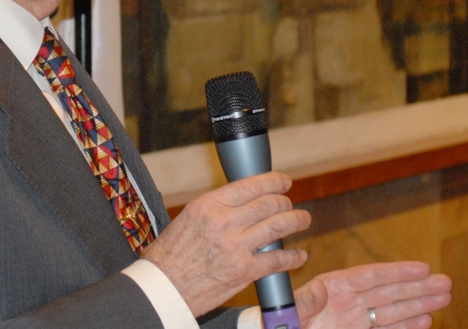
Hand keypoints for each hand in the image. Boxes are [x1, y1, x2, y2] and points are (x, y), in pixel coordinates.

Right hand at [143, 171, 310, 316]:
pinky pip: (278, 259)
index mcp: (208, 204)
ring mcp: (237, 246)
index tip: (284, 182)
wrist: (165, 285)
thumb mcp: (189, 218)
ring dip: (296, 221)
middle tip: (290, 206)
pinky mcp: (245, 270)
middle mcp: (224, 221)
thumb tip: (241, 203)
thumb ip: (216, 209)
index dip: (274, 181)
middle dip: (286, 203)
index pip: (251, 185)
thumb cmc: (171, 254)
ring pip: (279, 226)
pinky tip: (298, 255)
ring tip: (303, 220)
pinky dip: (293, 256)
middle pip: (269, 204)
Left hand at [296, 262, 451, 327]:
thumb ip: (307, 300)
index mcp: (332, 288)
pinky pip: (386, 328)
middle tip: (445, 282)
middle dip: (417, 287)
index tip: (421, 268)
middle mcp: (348, 301)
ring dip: (418, 304)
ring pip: (392, 310)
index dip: (395, 272)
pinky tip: (424, 320)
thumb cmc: (282, 323)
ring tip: (442, 298)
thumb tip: (321, 288)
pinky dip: (406, 325)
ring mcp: (355, 319)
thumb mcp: (292, 310)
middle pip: (388, 291)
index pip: (369, 276)